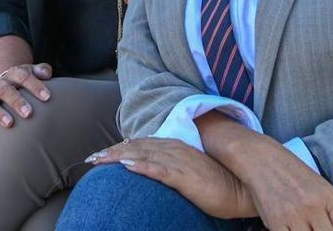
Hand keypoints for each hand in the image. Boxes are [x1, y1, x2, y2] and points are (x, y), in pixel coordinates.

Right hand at [0, 62, 52, 130]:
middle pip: (5, 90)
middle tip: (29, 113)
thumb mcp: (34, 73)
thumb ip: (41, 71)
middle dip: (17, 102)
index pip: (23, 76)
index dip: (35, 86)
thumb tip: (46, 73)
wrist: (9, 86)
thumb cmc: (26, 83)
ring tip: (9, 124)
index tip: (47, 97)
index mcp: (14, 74)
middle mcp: (0, 85)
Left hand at [87, 138, 254, 219]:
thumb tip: (154, 169)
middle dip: (113, 153)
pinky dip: (143, 166)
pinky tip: (129, 166)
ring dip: (120, 157)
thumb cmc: (217, 182)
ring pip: (144, 155)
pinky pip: (161, 169)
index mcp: (175, 148)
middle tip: (92, 158)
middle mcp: (175, 150)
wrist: (240, 187)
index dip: (121, 149)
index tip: (102, 155)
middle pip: (138, 148)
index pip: (142, 145)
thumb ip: (172, 167)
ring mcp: (180, 162)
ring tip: (101, 160)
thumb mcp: (190, 172)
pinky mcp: (185, 177)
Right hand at [230, 132, 332, 230]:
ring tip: (306, 229)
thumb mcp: (320, 187)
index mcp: (328, 197)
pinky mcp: (275, 221)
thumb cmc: (293, 174)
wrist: (262, 158)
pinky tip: (293, 230)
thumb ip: (332, 211)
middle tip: (318, 230)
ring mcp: (294, 214)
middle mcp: (313, 206)